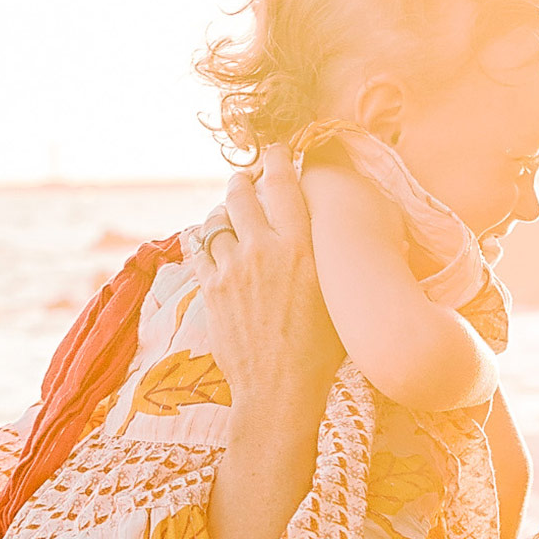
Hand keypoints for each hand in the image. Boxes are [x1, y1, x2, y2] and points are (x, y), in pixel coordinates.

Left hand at [188, 147, 340, 405]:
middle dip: (241, 181)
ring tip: (228, 215)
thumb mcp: (337, 298)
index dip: (276, 159)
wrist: (280, 389)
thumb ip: (328, 261)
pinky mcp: (211, 289)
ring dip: (222, 212)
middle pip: (241, 193)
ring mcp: (232, 269)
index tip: (275, 149)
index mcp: (302, 248)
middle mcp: (264, 250)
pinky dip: (203, 240)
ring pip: (216, 219)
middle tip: (245, 180)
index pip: (283, 184)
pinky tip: (209, 241)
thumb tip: (339, 242)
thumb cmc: (321, 351)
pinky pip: (198, 248)